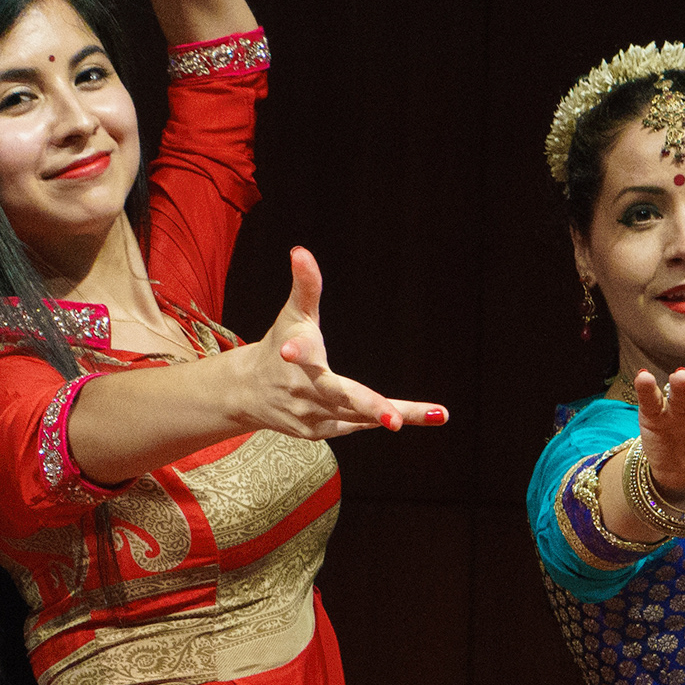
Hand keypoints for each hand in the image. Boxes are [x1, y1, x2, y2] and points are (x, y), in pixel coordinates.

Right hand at [243, 249, 444, 440]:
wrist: (247, 393)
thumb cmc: (277, 346)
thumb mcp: (292, 315)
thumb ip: (305, 286)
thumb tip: (301, 251)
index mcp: (296, 357)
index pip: (299, 352)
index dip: (297, 350)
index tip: (291, 351)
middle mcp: (303, 391)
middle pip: (343, 399)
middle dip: (372, 408)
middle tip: (396, 421)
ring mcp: (310, 417)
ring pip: (360, 418)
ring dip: (400, 415)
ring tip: (438, 414)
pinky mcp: (317, 433)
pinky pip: (356, 425)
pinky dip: (379, 418)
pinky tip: (406, 415)